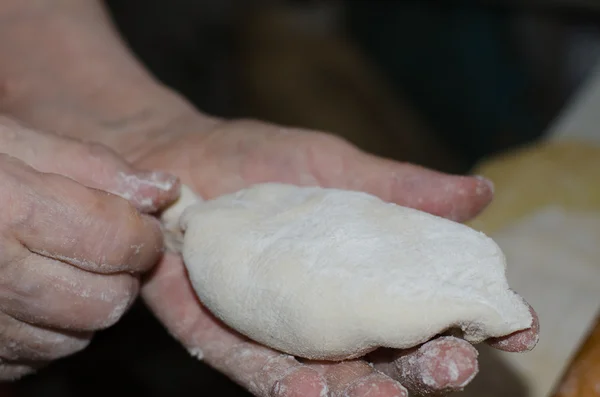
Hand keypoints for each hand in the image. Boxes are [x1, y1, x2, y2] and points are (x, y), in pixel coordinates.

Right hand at [0, 116, 178, 379]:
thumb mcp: (11, 141)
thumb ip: (90, 165)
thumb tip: (164, 190)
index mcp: (7, 212)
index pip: (115, 240)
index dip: (143, 232)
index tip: (142, 222)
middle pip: (106, 301)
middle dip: (122, 272)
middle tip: (106, 245)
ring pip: (77, 337)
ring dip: (89, 303)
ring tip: (64, 265)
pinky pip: (37, 357)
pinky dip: (51, 329)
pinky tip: (33, 292)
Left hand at [135, 117, 539, 396]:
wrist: (176, 159)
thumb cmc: (258, 158)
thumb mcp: (332, 165)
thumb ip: (396, 188)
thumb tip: (480, 196)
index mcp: (364, 272)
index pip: (428, 305)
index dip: (471, 318)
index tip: (516, 325)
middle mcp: (329, 310)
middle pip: (388, 352)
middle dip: (426, 365)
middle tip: (456, 365)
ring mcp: (278, 329)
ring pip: (329, 374)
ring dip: (361, 390)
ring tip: (389, 394)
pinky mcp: (223, 337)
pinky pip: (256, 370)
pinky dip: (285, 384)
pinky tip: (309, 389)